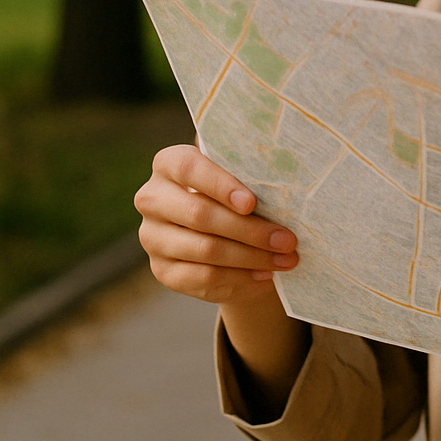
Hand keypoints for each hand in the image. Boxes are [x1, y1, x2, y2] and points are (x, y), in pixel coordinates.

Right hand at [134, 143, 298, 309]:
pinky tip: (266, 274)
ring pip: (205, 249)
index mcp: (169, 164)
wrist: (227, 235)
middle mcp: (153, 198)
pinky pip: (203, 276)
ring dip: (252, 256)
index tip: (251, 203)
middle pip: (199, 214)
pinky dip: (240, 276)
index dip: (220, 184)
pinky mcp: (163, 269)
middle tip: (288, 240)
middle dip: (250, 230)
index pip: (188, 168)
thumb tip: (286, 183)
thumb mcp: (245, 179)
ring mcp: (153, 237)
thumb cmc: (240, 194)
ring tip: (286, 259)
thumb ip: (253, 176)